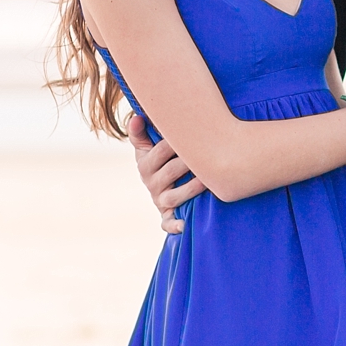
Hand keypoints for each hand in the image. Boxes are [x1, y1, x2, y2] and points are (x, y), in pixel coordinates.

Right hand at [130, 114, 205, 233]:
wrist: (157, 185)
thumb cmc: (157, 158)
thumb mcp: (145, 146)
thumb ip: (140, 132)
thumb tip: (137, 119)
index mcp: (145, 164)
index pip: (159, 152)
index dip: (175, 143)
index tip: (193, 132)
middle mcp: (150, 183)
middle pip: (170, 172)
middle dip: (188, 163)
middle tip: (208, 153)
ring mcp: (159, 200)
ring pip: (173, 196)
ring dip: (190, 189)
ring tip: (207, 180)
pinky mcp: (166, 215)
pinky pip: (168, 223)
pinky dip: (174, 225)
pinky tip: (184, 225)